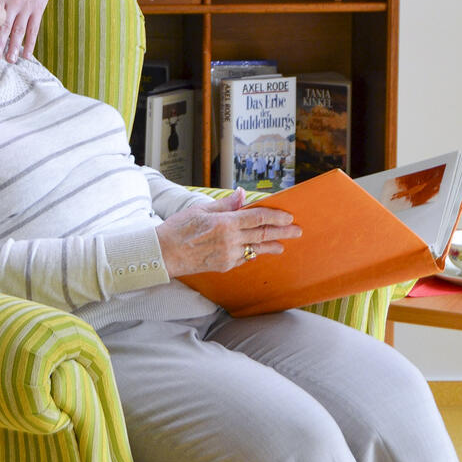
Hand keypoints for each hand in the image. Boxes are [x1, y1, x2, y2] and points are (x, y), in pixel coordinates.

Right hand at [156, 190, 301, 279]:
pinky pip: (242, 258)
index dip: (275, 216)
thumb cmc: (178, 228)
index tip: (288, 216)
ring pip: (256, 249)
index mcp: (226, 223)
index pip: (258, 218)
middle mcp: (230, 241)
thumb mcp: (201, 209)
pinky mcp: (223, 266)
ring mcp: (228, 256)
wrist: (164, 254)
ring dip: (271, 247)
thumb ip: (225, 204)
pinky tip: (256, 252)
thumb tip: (242, 195)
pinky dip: (251, 253)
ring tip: (282, 246)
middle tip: (297, 230)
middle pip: (263, 235)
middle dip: (282, 232)